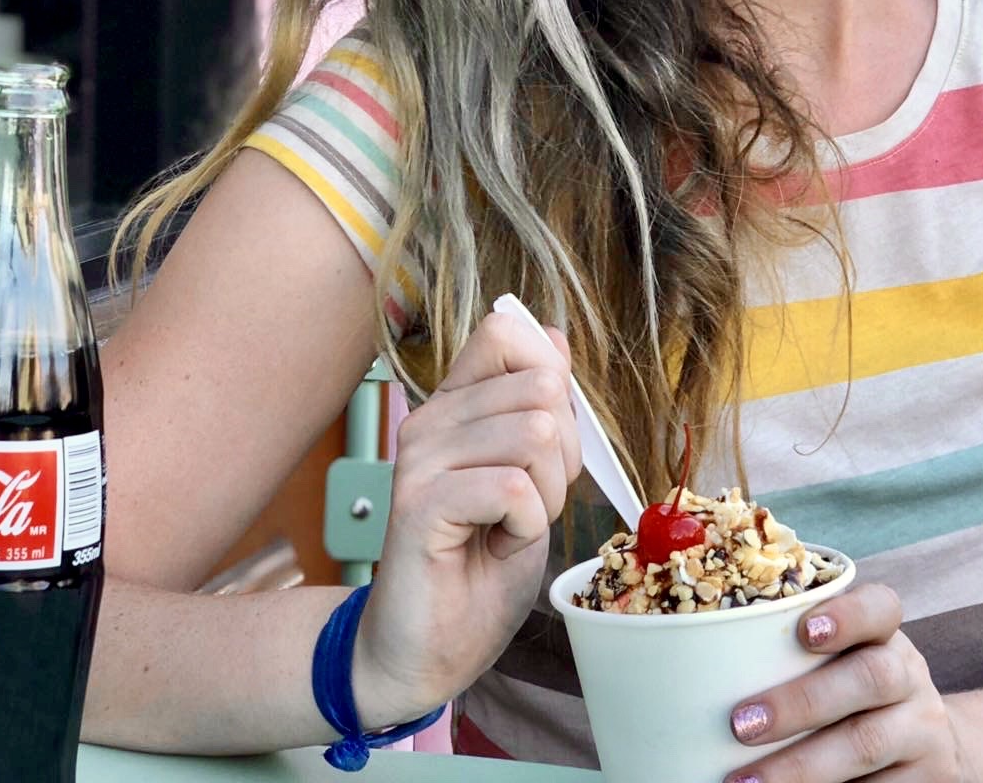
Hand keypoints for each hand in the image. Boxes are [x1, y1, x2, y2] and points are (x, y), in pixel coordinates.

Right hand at [351, 310, 582, 726]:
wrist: (425, 649)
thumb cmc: (480, 566)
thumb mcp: (531, 477)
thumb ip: (537, 409)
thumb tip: (552, 338)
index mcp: (454, 405)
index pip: (505, 332)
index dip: (553, 383)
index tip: (544, 448)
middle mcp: (430, 420)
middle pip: (540, 388)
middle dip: (563, 455)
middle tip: (528, 505)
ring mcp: (420, 460)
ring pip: (535, 435)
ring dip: (546, 495)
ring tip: (510, 528)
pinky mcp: (419, 505)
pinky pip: (514, 489)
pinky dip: (526, 526)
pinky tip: (496, 546)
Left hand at [725, 583, 964, 781]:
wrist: (933, 750)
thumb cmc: (852, 693)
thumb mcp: (841, 664)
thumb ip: (788, 656)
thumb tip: (684, 670)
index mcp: (886, 635)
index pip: (881, 608)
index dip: (847, 615)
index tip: (803, 631)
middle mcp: (910, 677)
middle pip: (869, 678)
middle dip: (801, 702)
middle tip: (740, 724)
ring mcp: (922, 731)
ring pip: (867, 743)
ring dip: (802, 765)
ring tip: (746, 782)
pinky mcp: (927, 781)